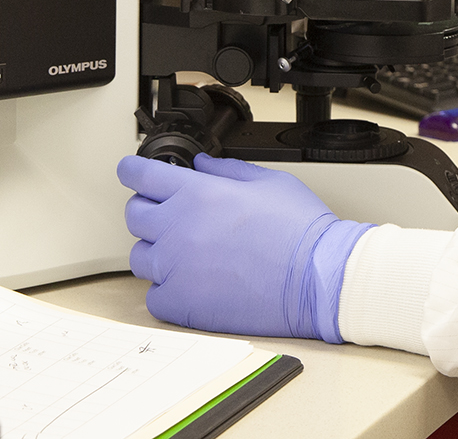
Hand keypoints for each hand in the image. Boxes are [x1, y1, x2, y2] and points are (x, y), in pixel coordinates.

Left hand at [118, 154, 371, 341]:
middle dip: (147, 208)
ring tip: (188, 251)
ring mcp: (175, 269)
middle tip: (170, 212)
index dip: (132, 169)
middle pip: (134, 215)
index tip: (129, 170)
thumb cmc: (300, 229)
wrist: (315, 277)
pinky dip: (167, 288)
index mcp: (199, 194)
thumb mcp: (269, 182)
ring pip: (140, 257)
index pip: (142, 175)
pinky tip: (193, 281)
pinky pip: (154, 295)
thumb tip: (202, 165)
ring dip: (157, 249)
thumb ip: (228, 170)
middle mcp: (178, 229)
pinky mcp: (179, 304)